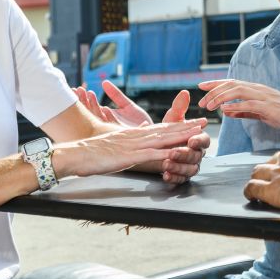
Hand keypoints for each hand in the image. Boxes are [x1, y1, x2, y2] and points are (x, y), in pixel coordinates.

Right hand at [76, 81, 210, 183]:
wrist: (75, 154)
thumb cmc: (90, 153)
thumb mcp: (112, 147)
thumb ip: (125, 146)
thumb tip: (133, 149)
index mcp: (132, 135)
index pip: (160, 128)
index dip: (178, 125)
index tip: (192, 122)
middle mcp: (136, 137)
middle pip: (166, 130)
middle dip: (187, 126)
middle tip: (204, 121)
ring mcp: (133, 146)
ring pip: (163, 139)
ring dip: (182, 136)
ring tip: (198, 132)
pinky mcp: (129, 156)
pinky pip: (151, 155)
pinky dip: (166, 153)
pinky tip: (177, 153)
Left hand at [199, 79, 279, 134]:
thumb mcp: (262, 113)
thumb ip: (245, 111)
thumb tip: (226, 111)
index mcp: (257, 90)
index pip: (233, 83)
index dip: (216, 84)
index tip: (201, 86)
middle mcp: (259, 89)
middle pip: (232, 84)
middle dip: (214, 90)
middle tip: (201, 100)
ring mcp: (265, 96)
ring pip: (238, 91)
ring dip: (221, 97)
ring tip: (209, 105)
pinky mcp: (271, 107)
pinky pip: (250, 104)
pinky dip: (236, 105)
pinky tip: (225, 110)